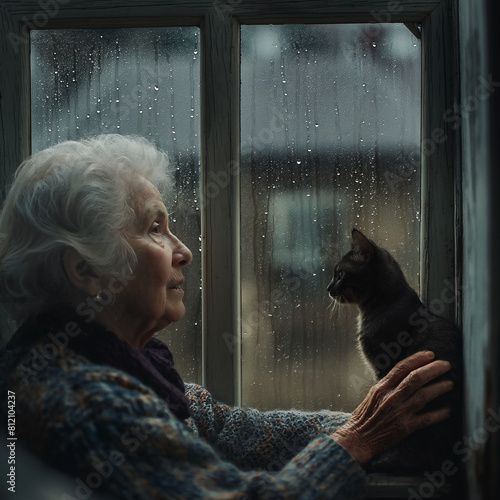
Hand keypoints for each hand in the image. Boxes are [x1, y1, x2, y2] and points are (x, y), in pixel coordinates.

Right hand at [331, 351, 453, 464]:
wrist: (359, 437)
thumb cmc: (366, 414)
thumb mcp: (374, 393)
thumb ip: (389, 384)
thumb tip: (406, 374)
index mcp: (382, 387)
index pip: (402, 367)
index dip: (418, 359)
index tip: (430, 354)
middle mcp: (391, 397)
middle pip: (416, 378)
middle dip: (434, 369)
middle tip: (446, 365)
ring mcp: (399, 412)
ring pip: (424, 395)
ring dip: (440, 388)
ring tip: (450, 384)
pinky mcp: (405, 428)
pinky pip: (427, 419)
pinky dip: (439, 414)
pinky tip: (448, 410)